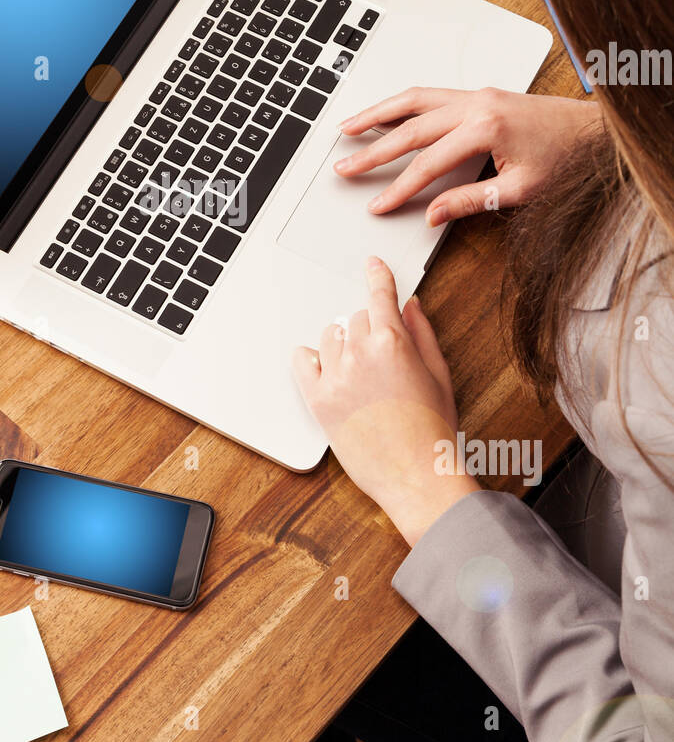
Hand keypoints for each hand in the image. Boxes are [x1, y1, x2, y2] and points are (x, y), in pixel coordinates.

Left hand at [294, 258, 479, 546]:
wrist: (416, 476)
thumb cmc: (433, 431)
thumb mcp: (439, 374)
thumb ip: (422, 333)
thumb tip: (409, 306)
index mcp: (393, 342)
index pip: (380, 295)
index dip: (377, 276)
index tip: (372, 265)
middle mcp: (360, 353)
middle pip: (355, 317)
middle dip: (369, 328)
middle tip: (383, 356)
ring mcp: (335, 376)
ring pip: (330, 336)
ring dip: (343, 344)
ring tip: (362, 372)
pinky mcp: (317, 399)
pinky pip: (302, 361)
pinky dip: (311, 359)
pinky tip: (326, 368)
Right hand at [334, 87, 602, 225]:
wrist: (595, 132)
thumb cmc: (566, 158)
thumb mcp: (520, 190)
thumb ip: (469, 202)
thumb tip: (432, 215)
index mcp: (486, 128)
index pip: (428, 163)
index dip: (399, 187)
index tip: (378, 203)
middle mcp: (476, 104)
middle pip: (410, 128)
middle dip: (373, 150)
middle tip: (345, 167)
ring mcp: (475, 95)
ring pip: (413, 100)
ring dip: (377, 114)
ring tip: (348, 128)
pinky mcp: (477, 95)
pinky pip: (428, 95)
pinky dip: (400, 104)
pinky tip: (384, 113)